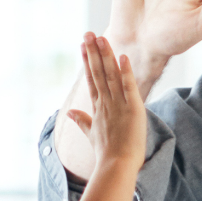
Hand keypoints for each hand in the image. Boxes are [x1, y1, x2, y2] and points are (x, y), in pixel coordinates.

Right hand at [63, 34, 145, 167]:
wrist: (115, 166)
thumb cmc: (105, 154)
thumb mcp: (91, 134)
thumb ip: (81, 120)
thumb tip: (69, 111)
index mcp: (97, 108)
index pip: (91, 80)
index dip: (87, 61)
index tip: (83, 46)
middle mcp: (106, 103)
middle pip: (98, 73)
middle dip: (93, 52)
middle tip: (88, 33)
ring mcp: (118, 105)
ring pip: (110, 76)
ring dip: (106, 56)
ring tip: (101, 38)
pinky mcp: (132, 109)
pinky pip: (129, 87)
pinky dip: (126, 72)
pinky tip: (123, 57)